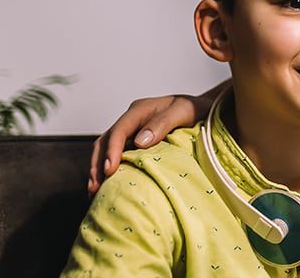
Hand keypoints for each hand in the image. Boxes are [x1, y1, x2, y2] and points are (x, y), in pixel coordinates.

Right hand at [87, 90, 214, 193]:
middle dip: (97, 164)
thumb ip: (163, 123)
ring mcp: (132, 130)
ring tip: (95, 191)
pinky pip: (117, 154)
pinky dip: (108, 169)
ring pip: (106, 149)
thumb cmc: (197, 109)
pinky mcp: (134, 141)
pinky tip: (108, 186)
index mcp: (141, 109)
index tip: (109, 170)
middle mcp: (132, 120)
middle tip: (95, 188)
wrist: (204, 108)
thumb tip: (139, 142)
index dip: (111, 150)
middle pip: (105, 141)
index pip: (119, 130)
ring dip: (98, 169)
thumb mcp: (184, 111)